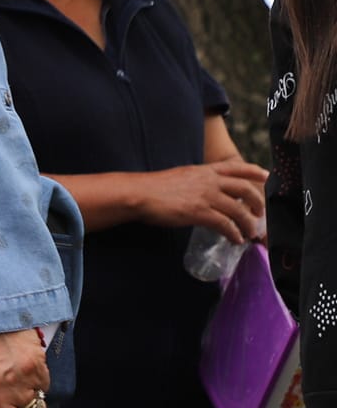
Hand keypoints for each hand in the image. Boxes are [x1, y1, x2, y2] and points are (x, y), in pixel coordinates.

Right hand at [138, 160, 267, 241]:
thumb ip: (198, 182)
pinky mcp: (199, 212)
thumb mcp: (182, 176)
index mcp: (204, 170)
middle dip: (258, 203)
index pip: (235, 167)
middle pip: (244, 189)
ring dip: (248, 224)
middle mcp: (208, 181)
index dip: (254, 171)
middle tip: (260, 214)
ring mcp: (205, 196)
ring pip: (239, 210)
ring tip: (249, 233)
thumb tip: (208, 193)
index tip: (267, 176)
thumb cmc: (155, 187)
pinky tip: (235, 239)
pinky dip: (234, 234)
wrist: (140, 193)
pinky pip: (225, 224)